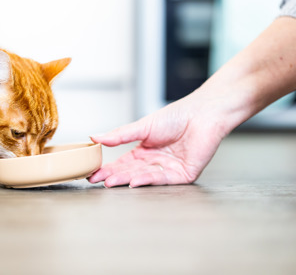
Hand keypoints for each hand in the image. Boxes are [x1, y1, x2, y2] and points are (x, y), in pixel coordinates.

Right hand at [88, 96, 226, 187]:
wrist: (202, 115)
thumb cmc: (176, 116)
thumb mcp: (142, 126)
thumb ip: (120, 135)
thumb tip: (95, 137)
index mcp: (145, 150)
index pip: (123, 163)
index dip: (108, 168)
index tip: (93, 173)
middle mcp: (155, 162)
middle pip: (130, 172)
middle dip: (113, 176)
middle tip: (97, 180)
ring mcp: (168, 169)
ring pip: (143, 177)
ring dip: (126, 179)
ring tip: (110, 181)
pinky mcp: (182, 175)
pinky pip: (162, 179)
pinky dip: (147, 180)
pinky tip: (134, 181)